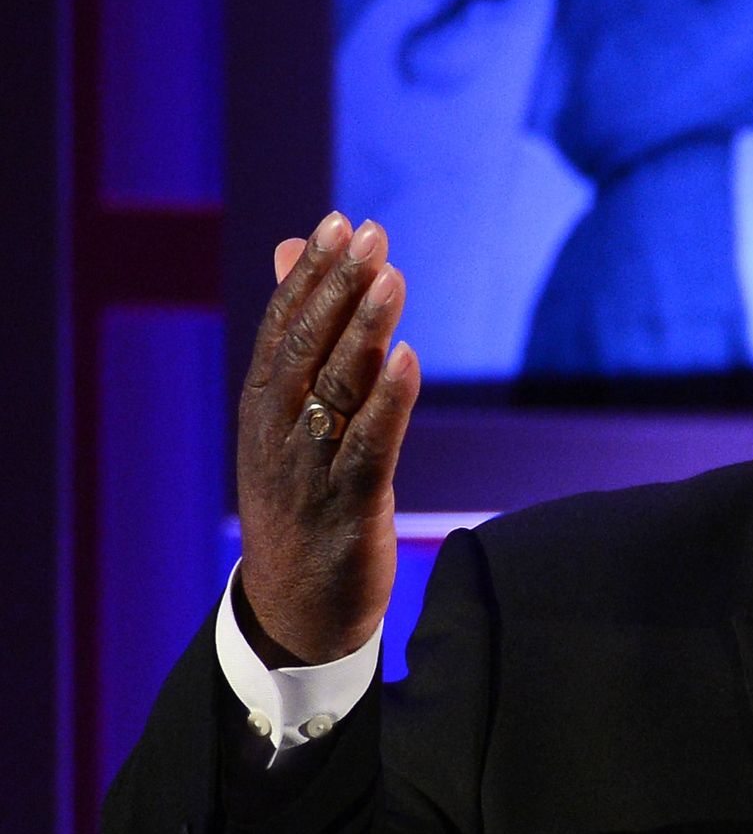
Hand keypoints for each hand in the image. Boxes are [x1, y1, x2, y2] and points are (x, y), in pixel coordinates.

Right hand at [234, 212, 420, 666]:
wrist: (295, 610)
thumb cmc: (301, 500)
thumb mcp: (288, 418)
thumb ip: (299, 335)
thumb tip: (292, 249)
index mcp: (263, 407)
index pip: (283, 327)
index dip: (312, 275)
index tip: (340, 223)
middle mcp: (279, 431)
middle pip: (306, 349)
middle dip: (337, 289)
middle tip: (368, 235)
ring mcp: (311, 469)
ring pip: (335, 390)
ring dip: (362, 331)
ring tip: (390, 278)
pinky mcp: (349, 505)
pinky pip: (368, 446)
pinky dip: (387, 402)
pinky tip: (407, 358)